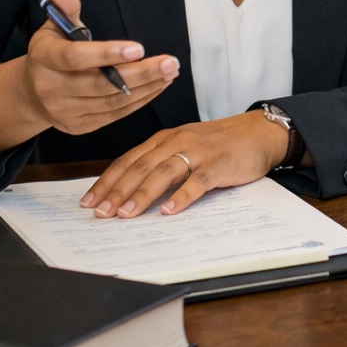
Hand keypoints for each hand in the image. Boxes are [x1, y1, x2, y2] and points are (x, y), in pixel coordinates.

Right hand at [0, 0, 179, 160]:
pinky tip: (158, 86)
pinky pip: (115, 114)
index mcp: (44, 59)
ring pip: (112, 101)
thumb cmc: (52, 53)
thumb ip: (65, 7)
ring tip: (170, 72)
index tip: (138, 49)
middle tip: (170, 62)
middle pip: (101, 84)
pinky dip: (140, 100)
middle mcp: (51, 88)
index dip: (106, 54)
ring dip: (146, 87)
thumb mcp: (54, 27)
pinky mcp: (78, 126)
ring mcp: (64, 111)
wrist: (32, 93)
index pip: (75, 58)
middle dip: (140, 73)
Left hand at [79, 109, 292, 217]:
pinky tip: (169, 211)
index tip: (88, 202)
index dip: (107, 181)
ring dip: (143, 194)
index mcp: (165, 138)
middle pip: (141, 167)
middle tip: (101, 213)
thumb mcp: (185, 147)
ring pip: (164, 172)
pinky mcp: (220, 164)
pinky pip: (198, 182)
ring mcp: (199, 152)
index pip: (128, 160)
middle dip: (118, 191)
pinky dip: (182, 197)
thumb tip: (129, 193)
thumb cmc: (219, 144)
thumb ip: (161, 163)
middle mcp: (178, 141)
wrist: (258, 132)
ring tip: (127, 214)